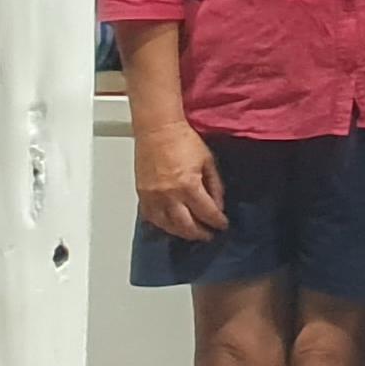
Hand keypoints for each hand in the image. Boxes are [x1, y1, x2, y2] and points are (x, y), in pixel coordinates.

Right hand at [133, 119, 227, 242]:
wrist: (158, 130)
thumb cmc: (184, 141)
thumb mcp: (208, 162)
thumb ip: (215, 186)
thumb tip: (218, 205)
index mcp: (188, 185)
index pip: (206, 212)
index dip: (217, 222)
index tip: (223, 226)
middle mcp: (169, 195)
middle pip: (185, 225)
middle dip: (199, 233)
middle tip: (208, 235)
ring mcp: (152, 196)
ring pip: (166, 225)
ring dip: (180, 233)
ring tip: (192, 233)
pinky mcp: (141, 194)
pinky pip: (151, 217)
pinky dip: (162, 224)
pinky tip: (170, 226)